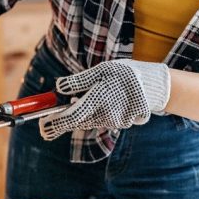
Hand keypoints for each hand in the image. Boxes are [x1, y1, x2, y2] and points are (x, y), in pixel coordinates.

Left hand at [38, 59, 170, 140]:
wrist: (156, 84)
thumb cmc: (125, 73)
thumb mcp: (101, 70)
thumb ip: (79, 81)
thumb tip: (59, 87)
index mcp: (99, 99)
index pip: (71, 117)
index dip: (54, 124)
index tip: (42, 128)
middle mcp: (107, 114)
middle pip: (79, 122)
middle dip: (65, 120)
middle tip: (52, 120)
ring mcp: (116, 122)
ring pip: (91, 121)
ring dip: (84, 113)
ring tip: (87, 98)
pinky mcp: (124, 124)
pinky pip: (105, 121)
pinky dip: (100, 114)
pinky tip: (106, 102)